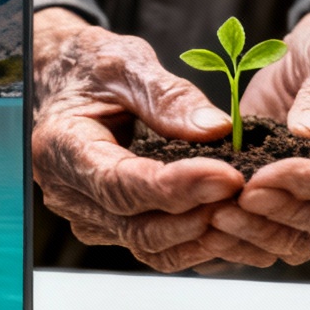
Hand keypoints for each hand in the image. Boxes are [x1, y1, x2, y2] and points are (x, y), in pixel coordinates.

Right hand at [31, 8, 300, 270]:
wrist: (63, 81)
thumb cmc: (89, 67)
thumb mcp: (125, 63)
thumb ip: (167, 97)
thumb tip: (216, 129)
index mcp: (60, 146)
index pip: (120, 183)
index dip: (177, 187)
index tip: (228, 177)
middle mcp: (67, 191)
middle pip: (137, 225)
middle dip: (197, 212)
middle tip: (249, 190)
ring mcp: (85, 215)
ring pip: (148, 245)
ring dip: (200, 233)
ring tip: (242, 205)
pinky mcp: (107, 225)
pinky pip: (153, 246)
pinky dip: (192, 238)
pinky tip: (225, 216)